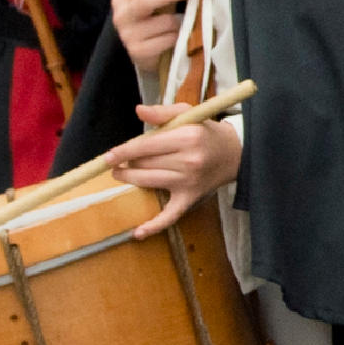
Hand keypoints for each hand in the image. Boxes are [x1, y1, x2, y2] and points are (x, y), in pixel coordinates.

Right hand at [111, 0, 192, 74]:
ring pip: (164, 22)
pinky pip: (168, 39)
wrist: (146, 55)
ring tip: (179, 25)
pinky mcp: (138, 51)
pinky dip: (177, 37)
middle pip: (146, 0)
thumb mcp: (154, 4)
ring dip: (178, 22)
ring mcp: (128, 35)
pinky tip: (175, 39)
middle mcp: (121, 16)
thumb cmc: (153, 24)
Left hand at [111, 98, 245, 235]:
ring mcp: (188, 181)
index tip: (108, 157)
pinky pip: (170, 215)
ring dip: (130, 180)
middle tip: (118, 163)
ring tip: (121, 174)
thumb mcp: (188, 114)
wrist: (235, 153)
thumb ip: (162, 113)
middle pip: (144, 164)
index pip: (146, 146)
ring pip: (148, 183)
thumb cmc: (206, 132)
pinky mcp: (190, 197)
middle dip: (127, 164)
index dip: (123, 152)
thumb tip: (138, 111)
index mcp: (186, 137)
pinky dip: (154, 226)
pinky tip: (138, 233)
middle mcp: (188, 161)